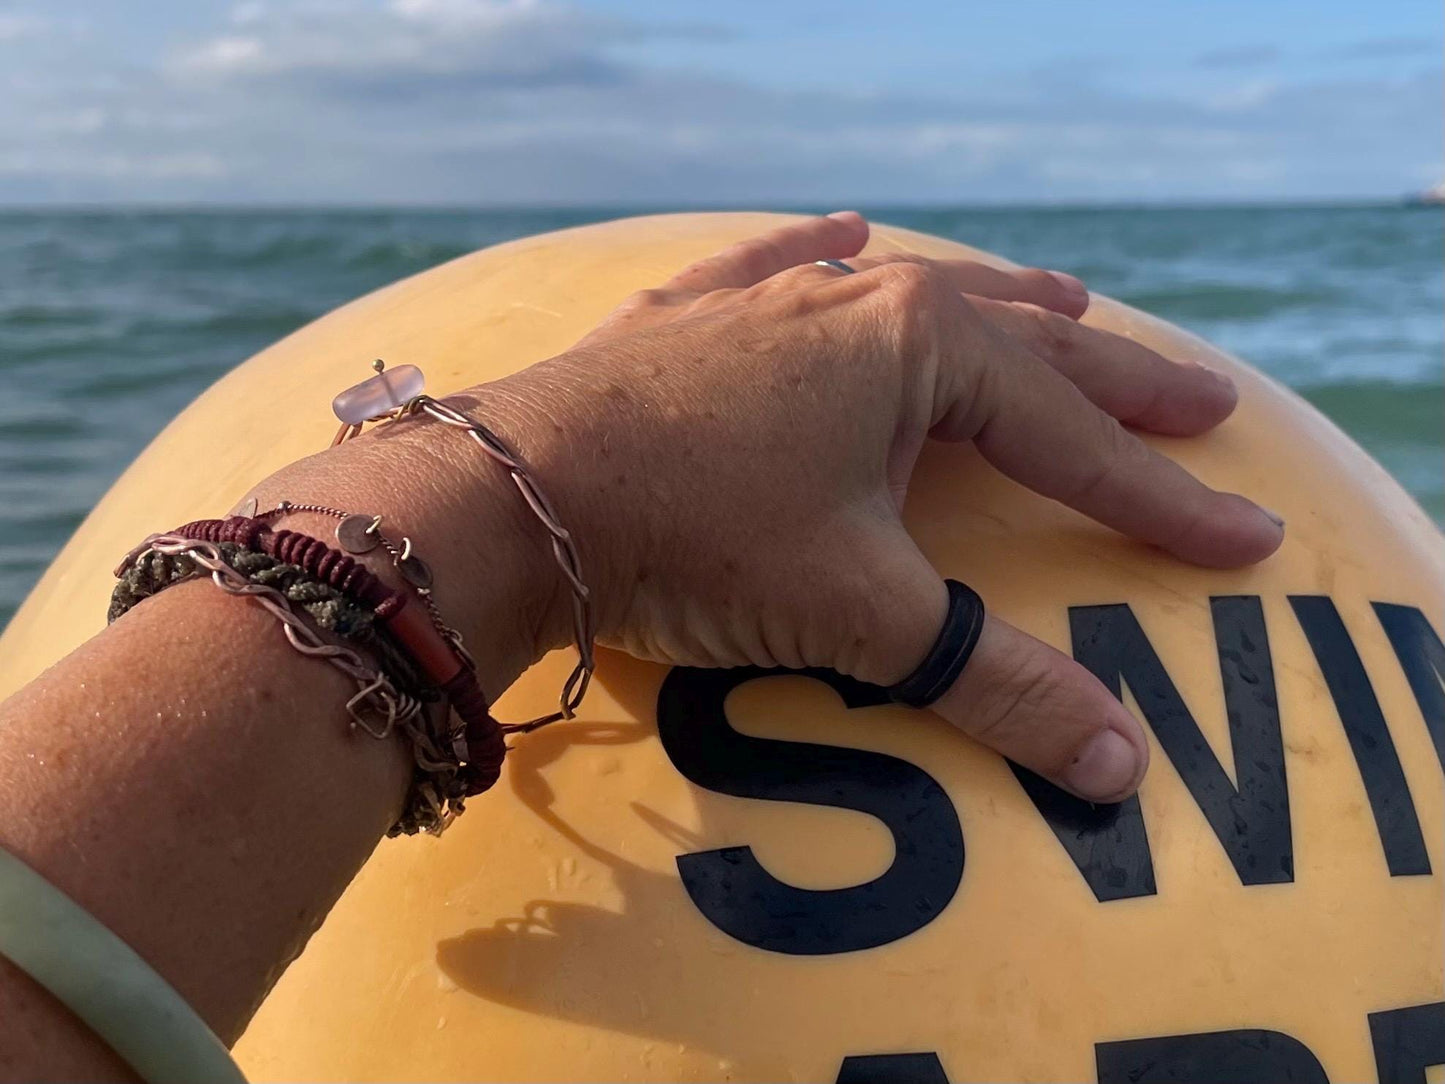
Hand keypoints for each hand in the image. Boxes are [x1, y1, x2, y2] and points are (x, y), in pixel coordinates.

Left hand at [476, 212, 1283, 802]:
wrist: (515, 498)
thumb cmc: (697, 539)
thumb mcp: (861, 614)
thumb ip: (994, 683)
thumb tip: (1121, 769)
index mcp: (921, 352)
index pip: (1075, 439)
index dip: (1164, 498)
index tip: (1245, 535)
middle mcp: (857, 303)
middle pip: (1023, 347)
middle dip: (1118, 384)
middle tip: (1203, 400)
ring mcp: (769, 300)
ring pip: (913, 290)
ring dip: (998, 307)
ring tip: (1069, 306)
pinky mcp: (690, 316)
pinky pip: (773, 268)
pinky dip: (819, 254)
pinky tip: (843, 229)